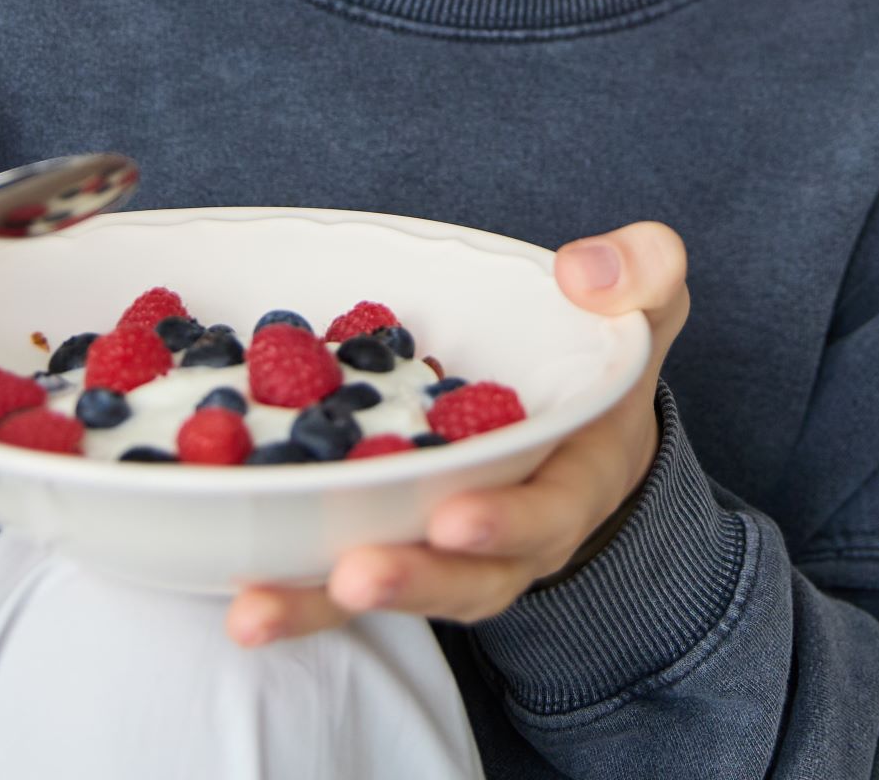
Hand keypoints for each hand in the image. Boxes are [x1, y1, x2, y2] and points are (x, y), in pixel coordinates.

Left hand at [225, 221, 687, 646]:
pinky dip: (287, 585)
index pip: (547, 513)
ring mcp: (443, 551)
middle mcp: (510, 537)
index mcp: (575, 481)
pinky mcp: (383, 539)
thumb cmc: (603, 351)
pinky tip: (231, 588)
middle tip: (355, 574)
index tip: (457, 517)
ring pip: (388, 591)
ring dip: (321, 606)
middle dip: (410, 580)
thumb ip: (641, 273)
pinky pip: (336, 573)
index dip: (507, 522)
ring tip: (255, 610)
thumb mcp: (647, 302)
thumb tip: (585, 268)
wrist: (579, 417)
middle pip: (464, 580)